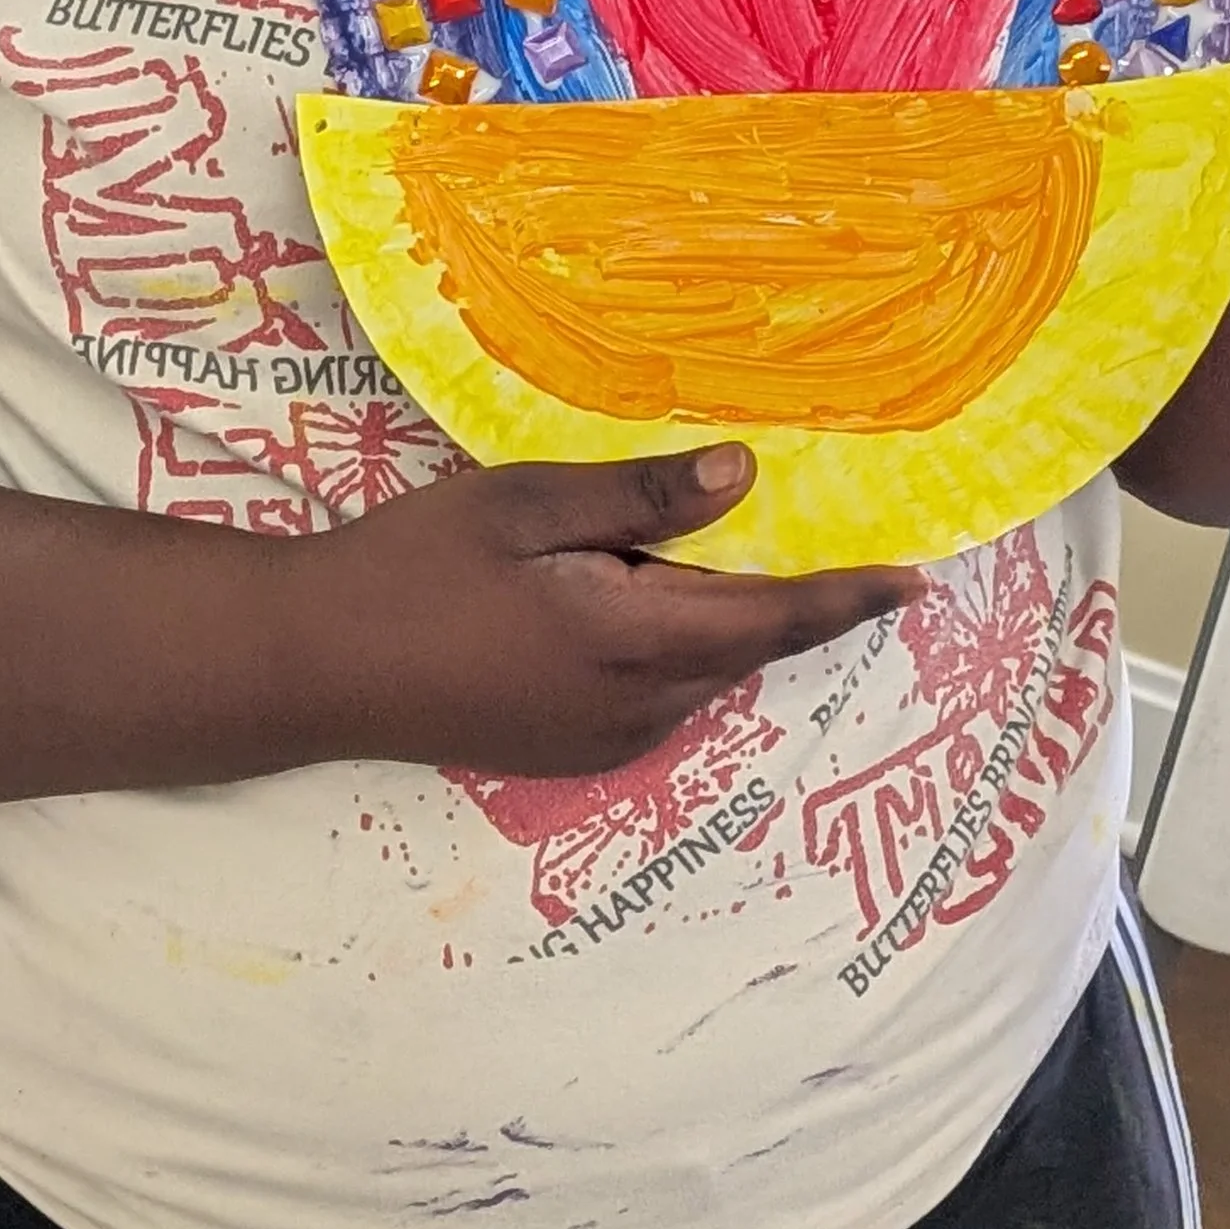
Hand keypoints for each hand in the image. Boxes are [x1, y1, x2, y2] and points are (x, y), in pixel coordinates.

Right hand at [295, 444, 922, 777]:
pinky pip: (654, 696)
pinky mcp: (567, 751)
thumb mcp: (525, 505)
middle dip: (769, 593)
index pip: (774, 621)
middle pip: (739, 647)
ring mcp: (600, 742)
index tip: (918, 578)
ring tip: (664, 549)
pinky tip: (611, 594)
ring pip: (697, 672)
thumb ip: (638, 498)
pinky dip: (665, 645)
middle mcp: (635, 709)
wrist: (311, 665)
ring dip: (708, 617)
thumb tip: (743, 477)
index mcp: (632, 642)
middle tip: (778, 516)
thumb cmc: (412, 567)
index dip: (850, 599)